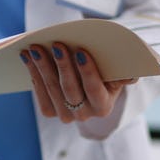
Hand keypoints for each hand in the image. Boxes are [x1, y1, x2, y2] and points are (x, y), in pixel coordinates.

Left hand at [21, 43, 136, 123]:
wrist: (90, 82)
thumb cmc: (106, 71)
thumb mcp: (117, 71)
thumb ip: (123, 73)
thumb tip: (132, 76)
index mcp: (104, 106)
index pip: (95, 89)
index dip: (88, 71)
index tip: (81, 51)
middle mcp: (84, 115)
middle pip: (70, 89)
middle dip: (62, 65)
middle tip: (55, 44)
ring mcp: (65, 115)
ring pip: (52, 88)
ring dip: (42, 66)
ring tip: (36, 47)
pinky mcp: (50, 111)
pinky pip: (40, 92)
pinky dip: (33, 72)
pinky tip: (27, 57)